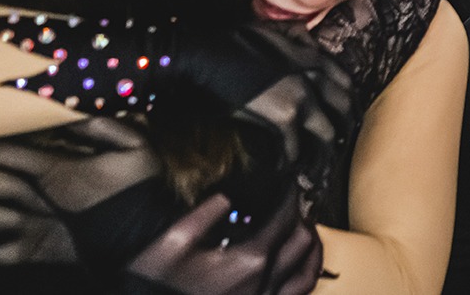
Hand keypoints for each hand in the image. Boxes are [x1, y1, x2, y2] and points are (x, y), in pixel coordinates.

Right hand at [124, 189, 321, 294]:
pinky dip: (306, 275)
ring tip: (305, 231)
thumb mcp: (173, 243)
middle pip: (303, 242)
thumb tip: (228, 196)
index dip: (290, 196)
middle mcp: (265, 283)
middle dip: (303, 217)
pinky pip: (299, 294)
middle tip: (295, 204)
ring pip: (309, 272)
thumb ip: (205, 214)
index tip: (289, 184)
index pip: (284, 218)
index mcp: (248, 261)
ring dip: (312, 247)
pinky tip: (298, 267)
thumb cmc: (157, 287)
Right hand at [176, 23, 354, 177]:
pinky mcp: (284, 117)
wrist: (208, 57)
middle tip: (339, 147)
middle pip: (344, 111)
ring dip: (322, 153)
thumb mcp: (273, 29)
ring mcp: (302, 98)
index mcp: (313, 57)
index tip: (349, 115)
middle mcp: (315, 78)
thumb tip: (310, 41)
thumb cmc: (233, 41)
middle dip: (345, 131)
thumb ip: (297, 36)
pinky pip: (295, 147)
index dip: (351, 102)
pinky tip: (284, 166)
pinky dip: (291, 159)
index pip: (346, 83)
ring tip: (316, 165)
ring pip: (326, 134)